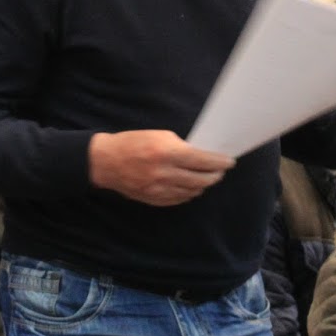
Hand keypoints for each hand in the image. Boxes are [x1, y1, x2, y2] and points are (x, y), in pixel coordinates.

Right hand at [88, 130, 234, 205]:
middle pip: (201, 179)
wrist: (107, 162)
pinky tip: (192, 188)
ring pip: (192, 191)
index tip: (229, 162)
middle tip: (220, 171)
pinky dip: (189, 193)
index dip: (219, 162)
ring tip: (207, 179)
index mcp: (167, 152)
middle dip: (214, 175)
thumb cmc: (133, 143)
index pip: (202, 161)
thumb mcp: (158, 136)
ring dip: (203, 185)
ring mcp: (159, 189)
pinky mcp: (154, 199)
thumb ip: (180, 147)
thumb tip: (199, 156)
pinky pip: (179, 199)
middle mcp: (165, 173)